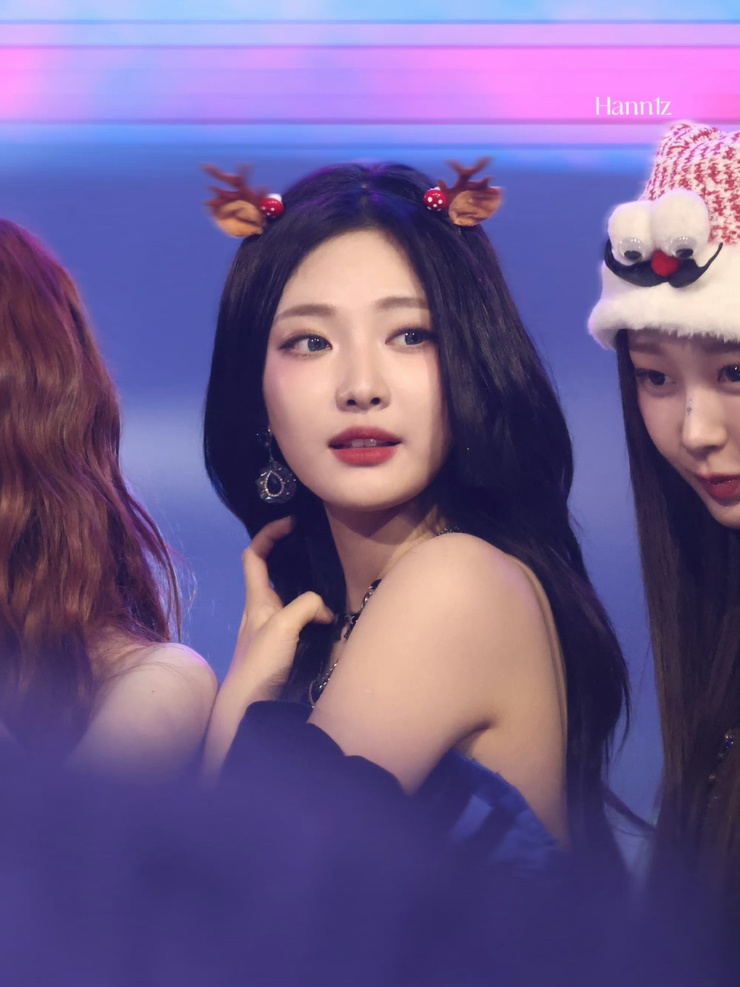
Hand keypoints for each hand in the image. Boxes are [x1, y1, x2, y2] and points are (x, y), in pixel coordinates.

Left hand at [203, 517, 333, 776]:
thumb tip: (327, 610)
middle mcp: (262, 610)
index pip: (254, 554)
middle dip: (294, 560)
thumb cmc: (259, 664)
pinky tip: (333, 623)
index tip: (291, 523)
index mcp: (256, 599)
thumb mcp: (282, 626)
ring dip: (310, 592)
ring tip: (335, 586)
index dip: (269, 534)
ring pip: (293, 600)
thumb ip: (306, 606)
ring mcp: (273, 631)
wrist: (249, 711)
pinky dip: (317, 618)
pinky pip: (303, 623)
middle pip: (275, 574)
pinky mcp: (285, 650)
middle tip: (320, 553)